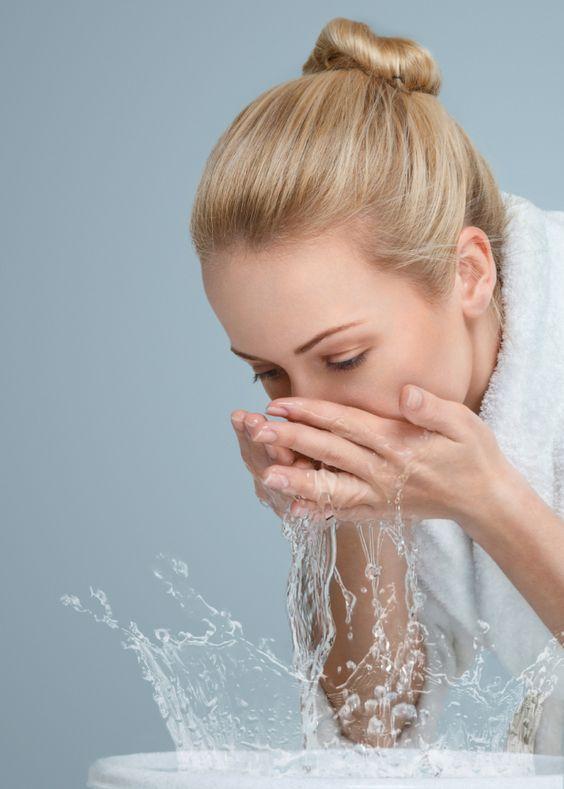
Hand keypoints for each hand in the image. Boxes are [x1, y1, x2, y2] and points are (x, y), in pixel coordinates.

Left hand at [246, 385, 510, 530]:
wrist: (484, 500)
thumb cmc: (473, 455)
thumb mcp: (464, 424)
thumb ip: (432, 409)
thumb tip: (405, 393)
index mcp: (396, 444)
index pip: (344, 423)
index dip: (310, 412)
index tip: (280, 404)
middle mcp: (382, 472)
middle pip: (328, 452)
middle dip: (290, 441)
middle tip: (256, 432)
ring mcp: (378, 496)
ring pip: (330, 487)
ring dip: (296, 481)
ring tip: (264, 477)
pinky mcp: (379, 512)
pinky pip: (344, 513)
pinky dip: (319, 513)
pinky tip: (295, 513)